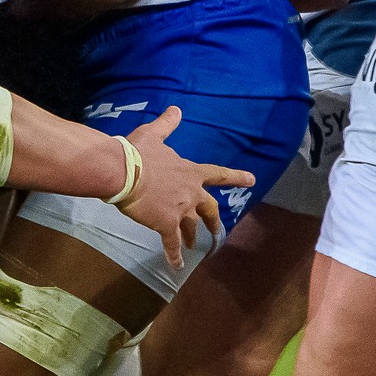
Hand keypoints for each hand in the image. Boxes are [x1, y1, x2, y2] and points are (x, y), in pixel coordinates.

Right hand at [118, 106, 241, 268]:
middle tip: (217, 230)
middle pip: (209, 208)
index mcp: (190, 172)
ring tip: (194, 247)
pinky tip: (176, 266)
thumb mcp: (153, 134)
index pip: (218, 175)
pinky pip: (172, 244)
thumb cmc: (138, 152)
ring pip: (191, 227)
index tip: (252, 180)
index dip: (236, 177)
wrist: (123, 172)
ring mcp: (180, 211)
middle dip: (213, 220)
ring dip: (193, 237)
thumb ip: (167, 124)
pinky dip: (174, 255)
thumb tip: (176, 109)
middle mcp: (191, 193)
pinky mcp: (165, 225)